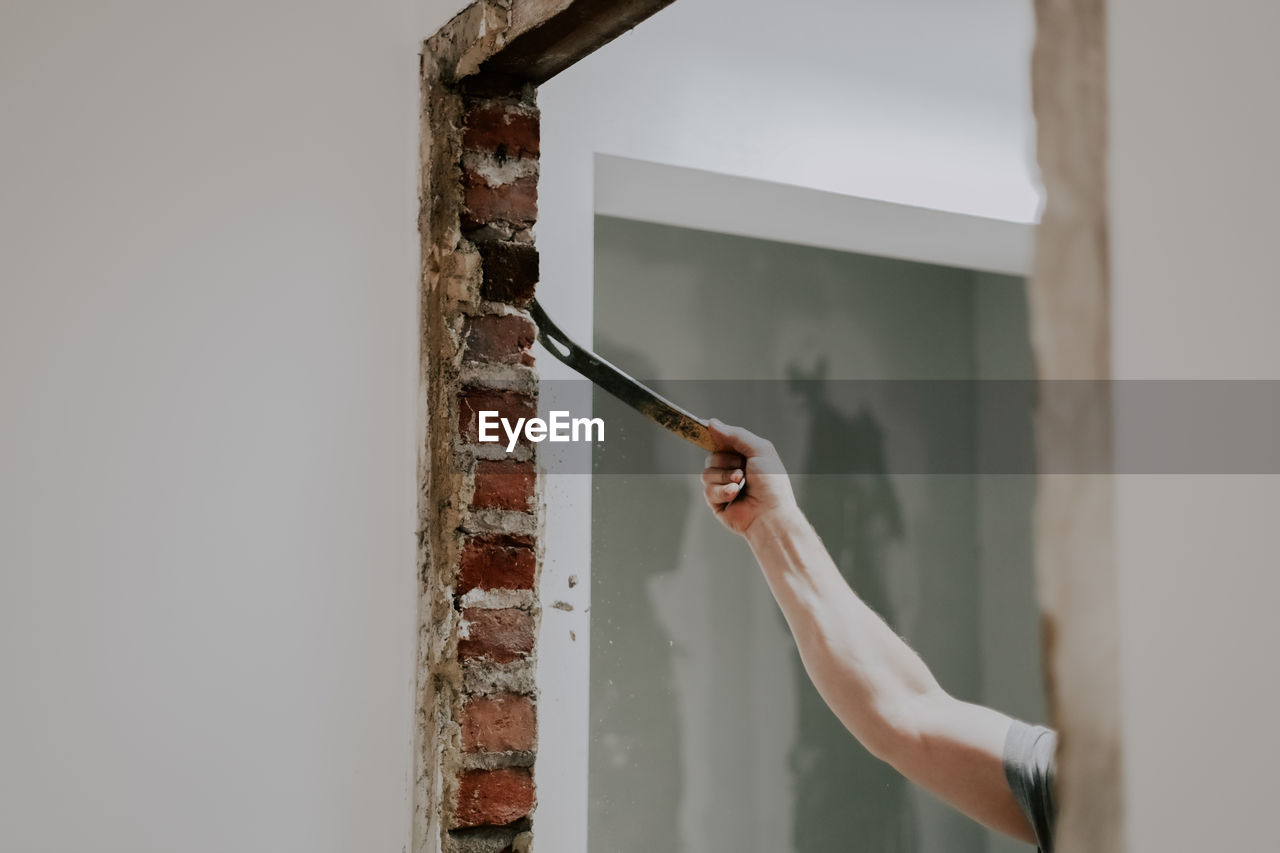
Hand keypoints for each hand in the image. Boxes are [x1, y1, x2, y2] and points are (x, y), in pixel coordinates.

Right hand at [701, 419, 798, 535]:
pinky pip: (707, 490)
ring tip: (740, 484)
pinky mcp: (717, 503)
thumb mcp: (759, 450)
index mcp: (745, 457)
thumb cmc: (771, 483)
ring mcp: (724, 487)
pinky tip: (735, 496)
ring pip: (706, 473)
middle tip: (741, 469)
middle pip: (711, 457)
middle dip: (725, 461)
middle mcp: (734, 471)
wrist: (770, 514)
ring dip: (723, 477)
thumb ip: (736, 435)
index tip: (705, 429)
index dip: (715, 437)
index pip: (723, 442)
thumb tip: (711, 423)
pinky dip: (722, 491)